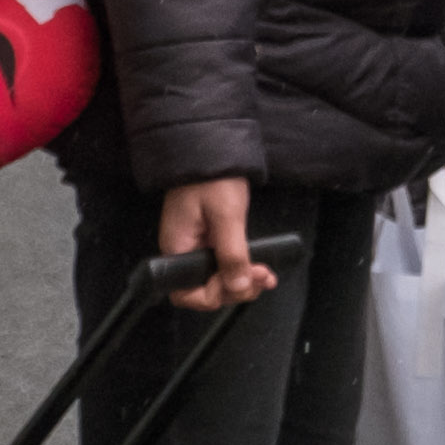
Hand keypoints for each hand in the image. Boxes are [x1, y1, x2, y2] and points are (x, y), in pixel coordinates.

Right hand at [159, 175, 272, 309]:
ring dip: (243, 281)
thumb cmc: (212, 177)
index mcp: (178, 248)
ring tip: (265, 274)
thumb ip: (232, 254)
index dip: (213, 296)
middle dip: (235, 289)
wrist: (212, 148)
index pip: (186, 293)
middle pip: (205, 289)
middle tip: (261, 277)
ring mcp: (198, 245)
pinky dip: (243, 268)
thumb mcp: (226, 216)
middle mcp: (185, 251)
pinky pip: (224, 262)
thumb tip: (238, 287)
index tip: (238, 283)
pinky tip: (260, 267)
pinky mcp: (211, 238)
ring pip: (218, 278)